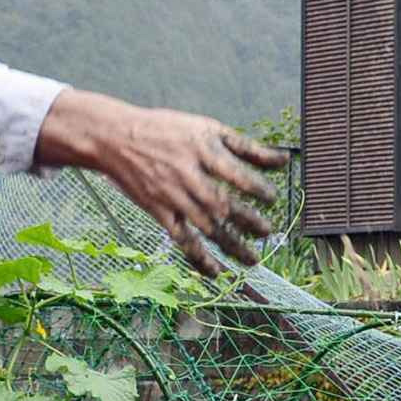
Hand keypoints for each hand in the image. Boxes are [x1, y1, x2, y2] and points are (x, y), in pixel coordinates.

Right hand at [35, 92, 287, 275]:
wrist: (116, 139)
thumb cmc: (167, 130)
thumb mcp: (207, 128)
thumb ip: (247, 147)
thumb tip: (285, 161)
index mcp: (202, 151)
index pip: (236, 175)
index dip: (257, 189)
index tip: (271, 199)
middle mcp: (188, 176)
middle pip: (223, 205)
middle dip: (247, 221)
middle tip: (267, 231)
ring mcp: (172, 197)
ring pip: (206, 227)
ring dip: (231, 245)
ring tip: (252, 259)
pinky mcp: (159, 212)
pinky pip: (182, 240)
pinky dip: (200, 258)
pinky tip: (217, 272)